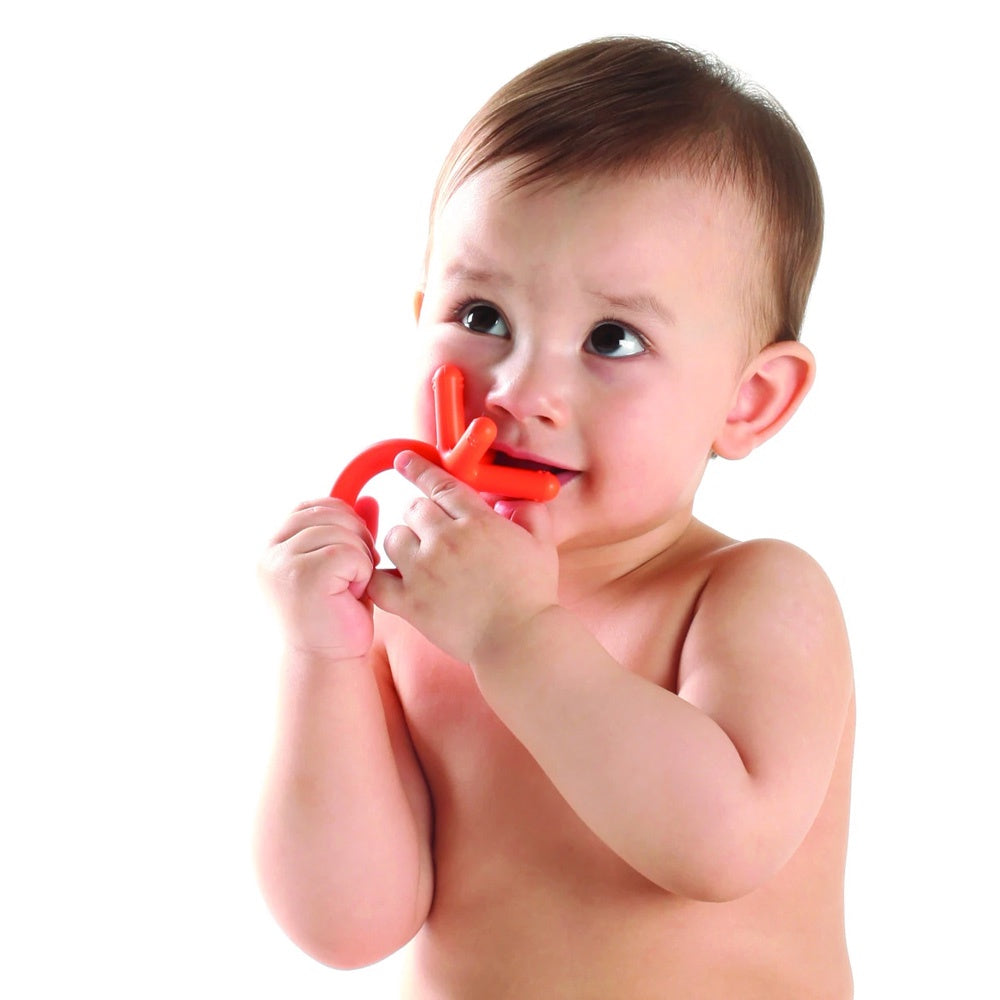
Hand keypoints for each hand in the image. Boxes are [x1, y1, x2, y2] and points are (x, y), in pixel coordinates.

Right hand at [259, 496, 379, 660]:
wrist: (329, 660)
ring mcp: (281, 563)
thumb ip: (350, 531)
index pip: (313, 506)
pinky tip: (353, 595)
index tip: (351, 551)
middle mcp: (269, 551)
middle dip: (356, 538)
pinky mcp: (302, 576)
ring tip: (350, 587)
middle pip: (330, 514)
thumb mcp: (343, 564)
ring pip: (342, 532)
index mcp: (272, 545)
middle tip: (355, 574)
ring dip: (360, 558)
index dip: (343, 520)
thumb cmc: (336, 614)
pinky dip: (362, 573)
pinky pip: (348, 552)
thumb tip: (369, 499)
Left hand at [367, 451, 558, 664]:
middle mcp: (446, 540)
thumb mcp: (543, 546)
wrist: (519, 640)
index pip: (440, 484)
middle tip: (434, 534)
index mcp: (478, 522)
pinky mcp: (410, 603)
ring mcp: (424, 571)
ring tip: (419, 558)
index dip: (419, 469)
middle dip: (422, 516)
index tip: (404, 461)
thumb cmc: (533, 595)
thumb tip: (513, 501)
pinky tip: (392, 579)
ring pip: (393, 537)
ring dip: (403, 542)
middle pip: (414, 509)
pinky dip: (380, 577)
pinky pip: (377, 580)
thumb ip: (531, 514)